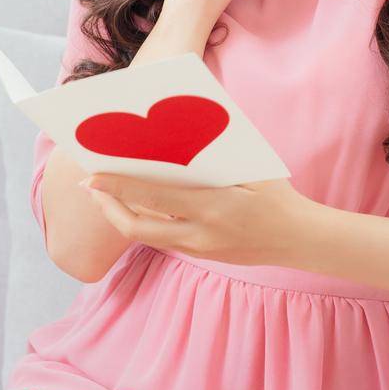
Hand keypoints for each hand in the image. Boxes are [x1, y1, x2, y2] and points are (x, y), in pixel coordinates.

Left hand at [78, 171, 314, 266]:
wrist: (298, 238)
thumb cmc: (275, 193)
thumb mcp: (250, 167)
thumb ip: (213, 155)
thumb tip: (174, 132)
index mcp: (212, 206)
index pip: (154, 197)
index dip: (120, 186)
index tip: (93, 173)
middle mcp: (200, 234)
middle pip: (138, 226)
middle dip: (109, 205)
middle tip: (90, 185)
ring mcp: (199, 250)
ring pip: (146, 236)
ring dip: (121, 214)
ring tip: (105, 194)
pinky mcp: (201, 256)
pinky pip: (162, 238)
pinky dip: (143, 221)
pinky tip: (134, 204)